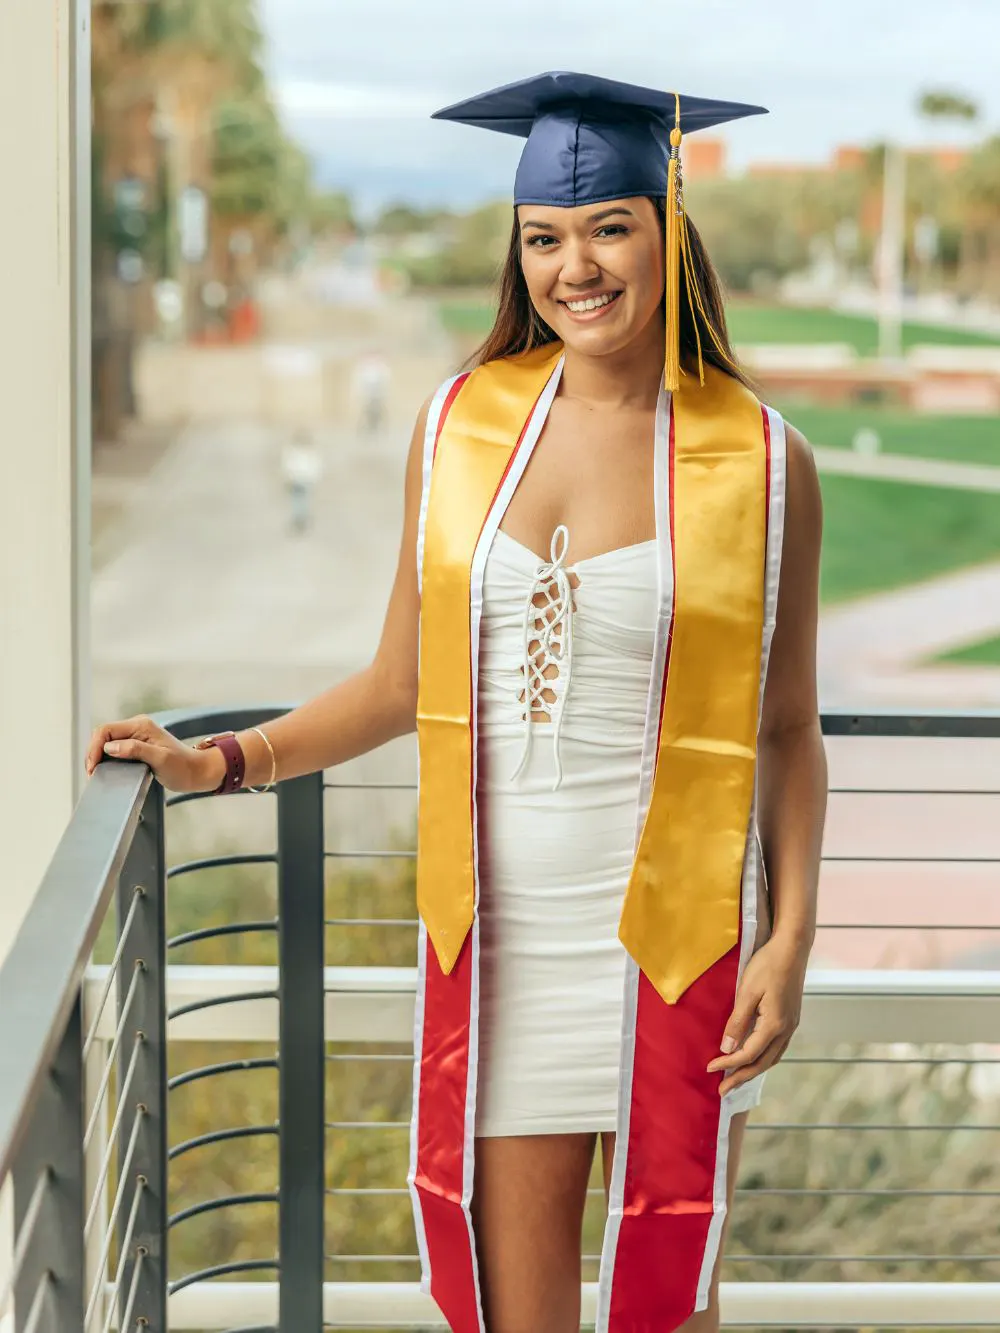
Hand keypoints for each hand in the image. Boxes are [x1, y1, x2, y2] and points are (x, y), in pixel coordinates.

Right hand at [85, 715, 223, 793]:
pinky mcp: (136, 746)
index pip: (106, 730)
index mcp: (141, 725)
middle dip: (94, 753)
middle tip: (93, 774)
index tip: (93, 767)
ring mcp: (136, 736)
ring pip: (106, 742)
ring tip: (96, 774)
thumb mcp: (160, 759)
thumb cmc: (183, 767)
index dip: (95, 748)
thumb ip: (136, 750)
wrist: (197, 772)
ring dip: (99, 757)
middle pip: (103, 735)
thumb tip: (111, 747)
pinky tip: (105, 771)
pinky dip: (106, 760)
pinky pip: (114, 749)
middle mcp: (136, 727)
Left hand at [706, 936, 807, 1095]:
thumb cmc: (767, 966)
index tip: (709, 1069)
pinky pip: (777, 1048)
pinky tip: (754, 1058)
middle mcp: (786, 1030)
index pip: (747, 1055)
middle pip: (761, 1063)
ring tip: (736, 1079)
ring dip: (753, 1070)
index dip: (728, 1065)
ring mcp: (791, 1026)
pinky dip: (763, 1058)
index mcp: (774, 1025)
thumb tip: (727, 1049)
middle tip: (722, 1092)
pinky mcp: (791, 1019)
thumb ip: (737, 1021)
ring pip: (772, 1058)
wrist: (792, 949)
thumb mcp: (746, 992)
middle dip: (741, 1078)